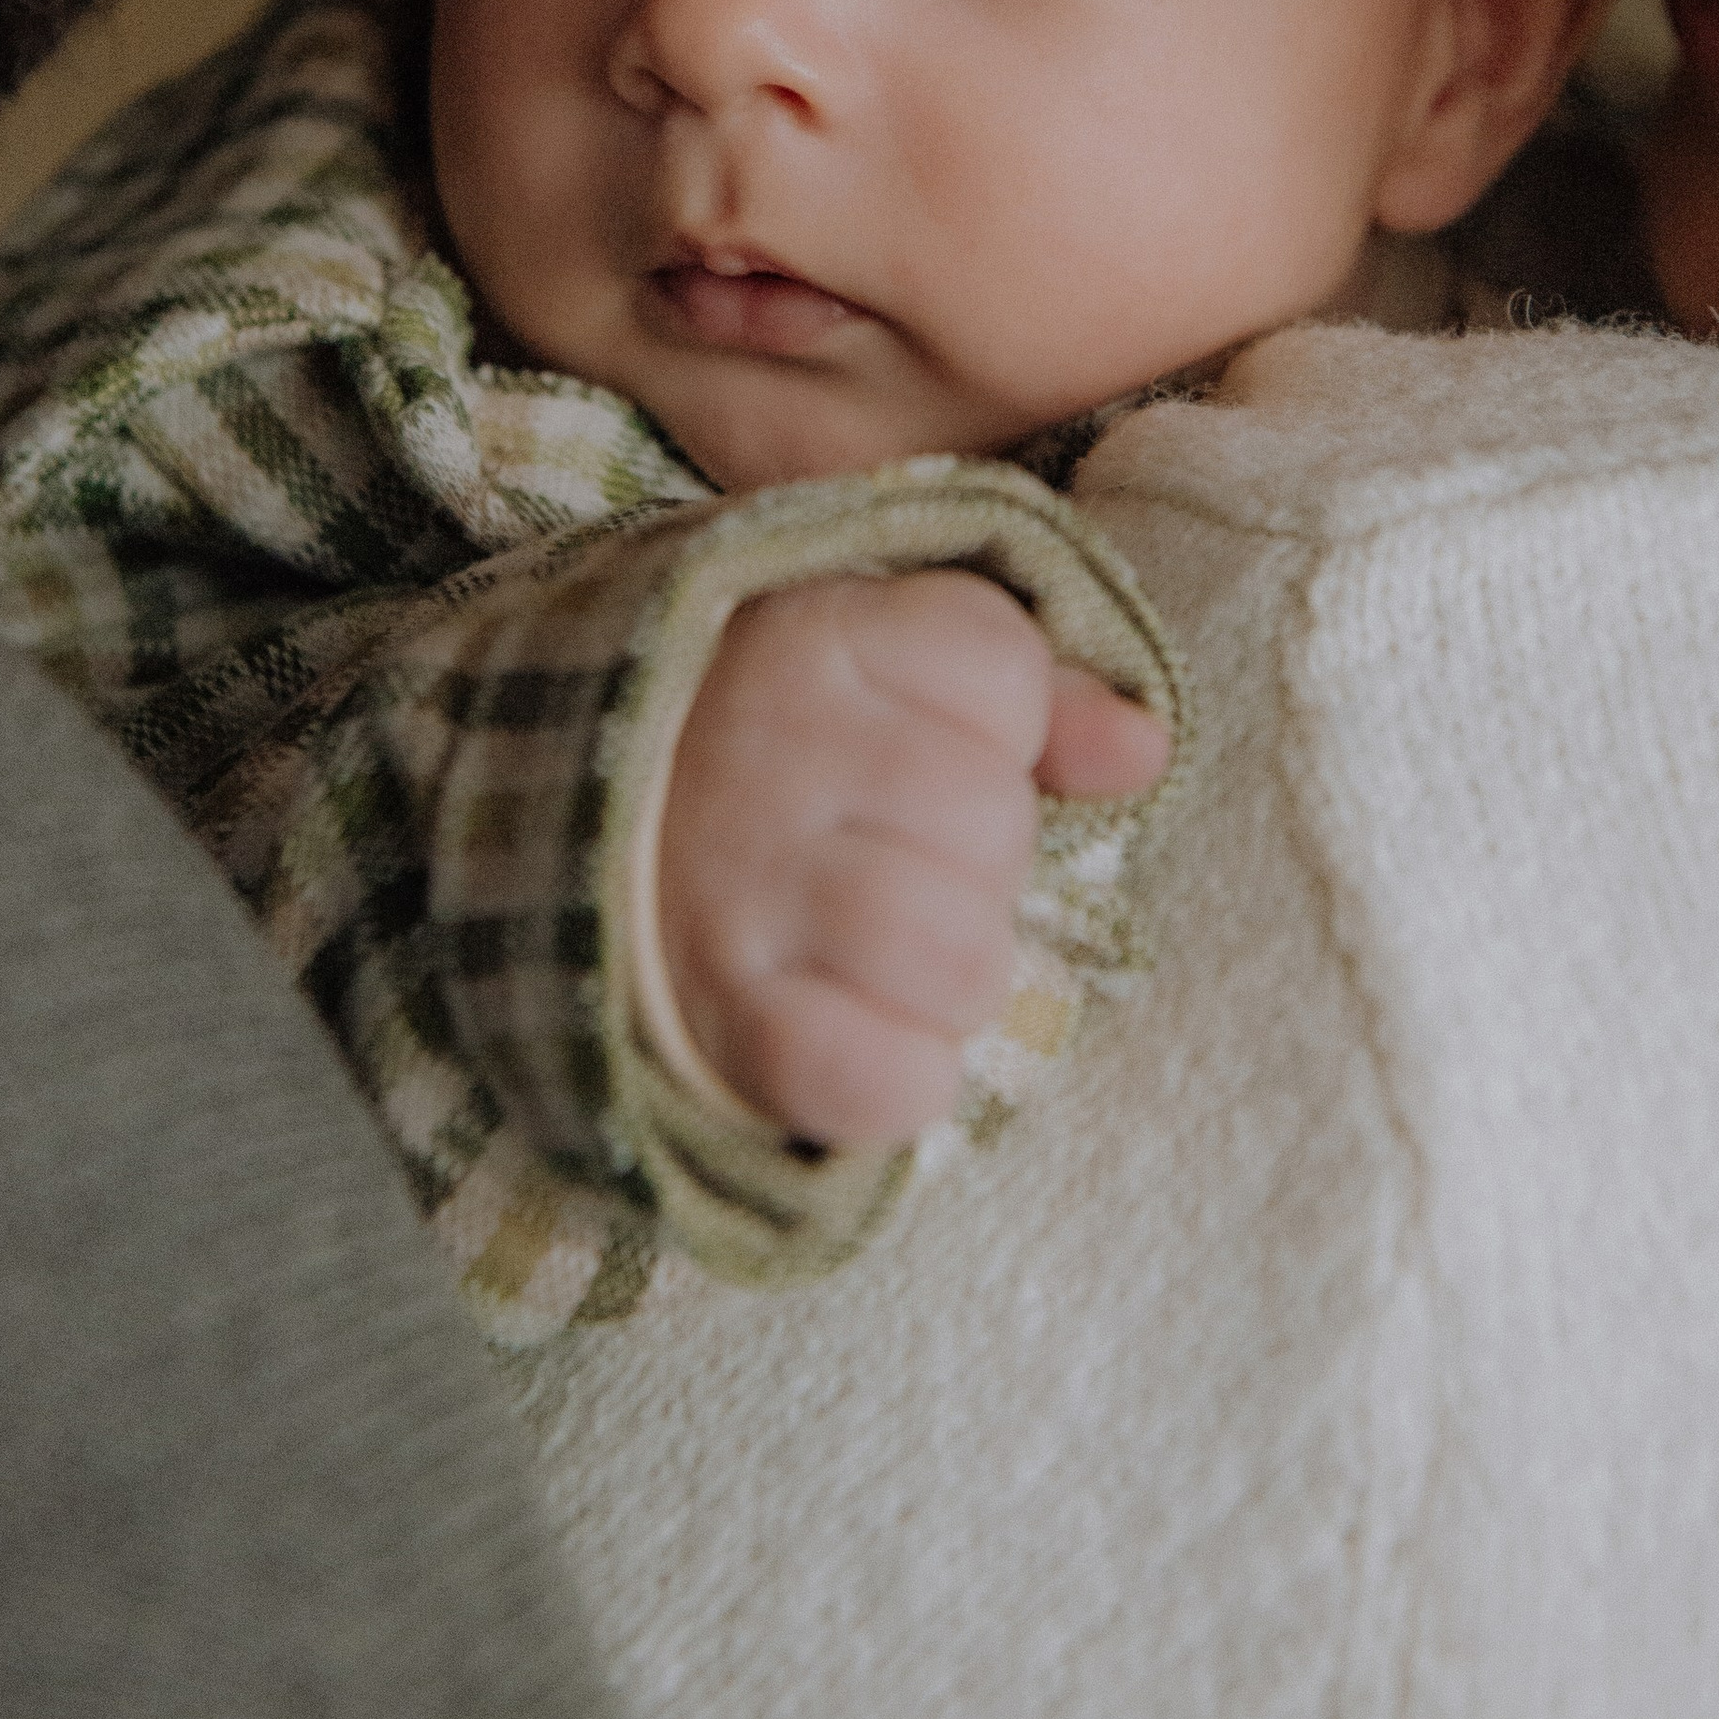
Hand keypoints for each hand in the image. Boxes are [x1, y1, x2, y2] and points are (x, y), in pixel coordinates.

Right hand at [654, 570, 1169, 1152]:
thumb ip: (1034, 689)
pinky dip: (902, 1081)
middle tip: (903, 859)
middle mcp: (778, 749)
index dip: (1001, 723)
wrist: (575, 830)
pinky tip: (869, 1037)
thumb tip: (1143, 753)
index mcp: (818, 636)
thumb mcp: (881, 661)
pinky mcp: (724, 1018)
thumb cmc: (771, 743)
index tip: (927, 738)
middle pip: (993, 822)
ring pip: (961, 957)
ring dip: (956, 977)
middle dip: (981, 859)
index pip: (999, 670)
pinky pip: (886, 1082)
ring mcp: (743, 887)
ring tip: (897, 953)